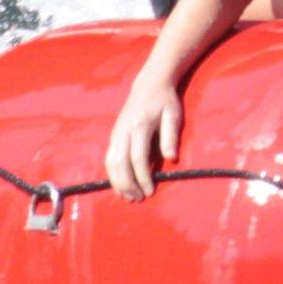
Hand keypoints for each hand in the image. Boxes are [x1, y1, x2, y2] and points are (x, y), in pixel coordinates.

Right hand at [106, 73, 182, 200]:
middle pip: (119, 163)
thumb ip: (171, 136)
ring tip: (129, 197)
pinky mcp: (113, 136)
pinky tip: (121, 186)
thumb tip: (172, 159)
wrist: (149, 84)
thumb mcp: (174, 114)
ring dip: (118, 182)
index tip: (151, 191)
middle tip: (138, 199)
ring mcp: (115, 133)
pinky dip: (113, 175)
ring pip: (110, 163)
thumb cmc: (165, 101)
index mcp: (140, 125)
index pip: (138, 158)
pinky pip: (108, 159)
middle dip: (128, 184)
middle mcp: (123, 131)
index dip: (143, 177)